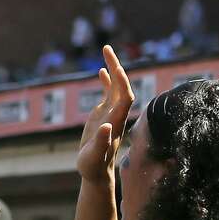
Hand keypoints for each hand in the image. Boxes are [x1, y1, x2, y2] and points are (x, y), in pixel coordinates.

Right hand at [77, 45, 133, 183]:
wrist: (96, 171)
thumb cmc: (93, 166)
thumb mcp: (94, 156)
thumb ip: (101, 142)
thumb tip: (106, 126)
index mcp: (116, 122)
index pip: (124, 97)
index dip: (122, 83)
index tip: (116, 68)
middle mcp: (116, 114)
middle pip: (121, 86)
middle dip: (116, 66)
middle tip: (107, 48)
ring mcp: (111, 113)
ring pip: (115, 86)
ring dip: (112, 68)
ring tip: (106, 49)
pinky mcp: (104, 114)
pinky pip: (108, 93)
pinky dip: (106, 81)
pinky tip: (102, 70)